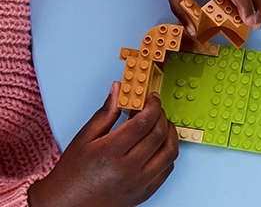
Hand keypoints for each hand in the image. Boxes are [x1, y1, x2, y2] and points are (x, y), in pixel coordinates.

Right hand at [27, 82, 177, 206]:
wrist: (67, 204)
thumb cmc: (73, 172)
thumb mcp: (84, 138)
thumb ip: (106, 112)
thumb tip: (119, 89)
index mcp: (110, 152)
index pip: (143, 123)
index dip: (152, 106)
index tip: (152, 98)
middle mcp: (127, 169)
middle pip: (158, 135)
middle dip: (161, 116)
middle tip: (155, 109)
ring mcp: (139, 183)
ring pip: (169, 152)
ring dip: (170, 134)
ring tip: (161, 125)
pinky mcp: (145, 193)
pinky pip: (167, 169)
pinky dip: (169, 153)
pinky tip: (159, 145)